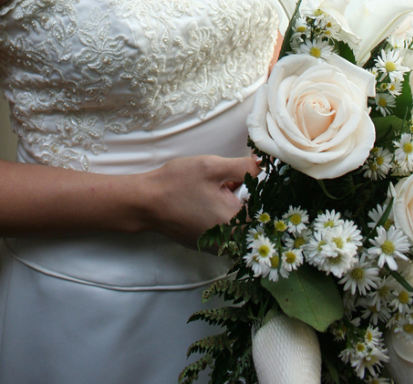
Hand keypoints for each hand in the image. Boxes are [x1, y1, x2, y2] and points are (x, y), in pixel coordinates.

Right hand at [139, 154, 259, 248]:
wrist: (146, 202)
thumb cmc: (177, 183)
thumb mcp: (212, 166)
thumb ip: (243, 167)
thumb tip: (263, 166)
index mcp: (235, 222)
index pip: (266, 208)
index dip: (261, 189)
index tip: (250, 177)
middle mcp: (230, 241)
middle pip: (253, 217)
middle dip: (246, 197)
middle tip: (230, 181)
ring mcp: (218, 246)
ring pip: (239, 224)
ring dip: (235, 206)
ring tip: (217, 191)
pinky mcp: (208, 246)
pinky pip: (226, 230)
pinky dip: (223, 215)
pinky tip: (208, 202)